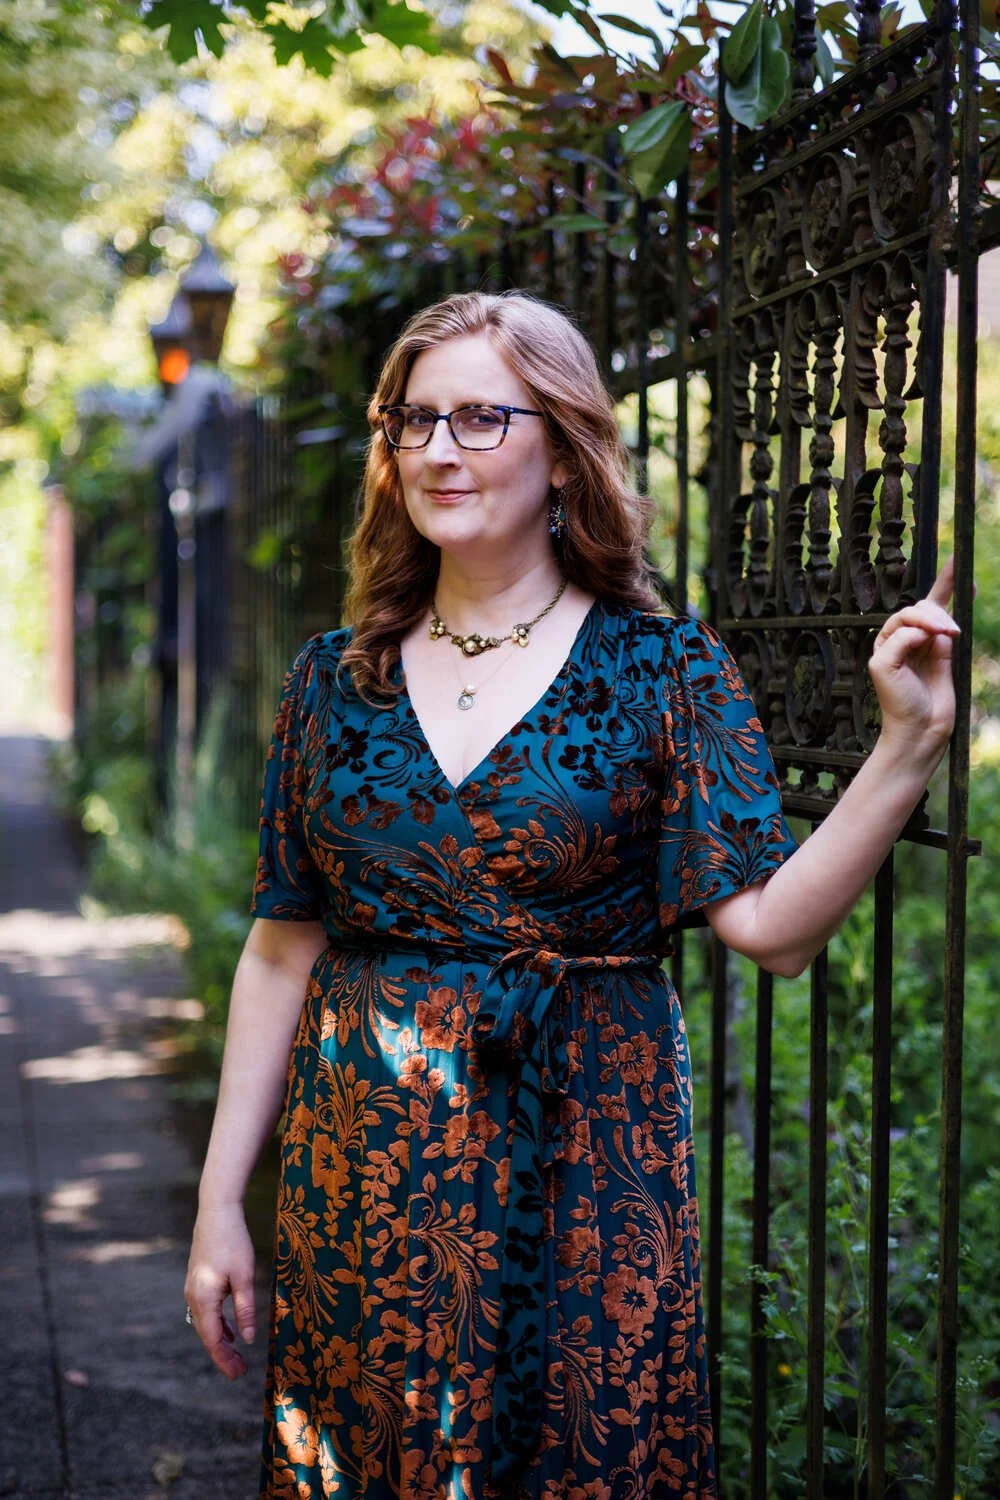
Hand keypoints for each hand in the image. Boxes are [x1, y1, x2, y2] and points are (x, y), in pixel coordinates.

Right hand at [184, 1204, 255, 1379]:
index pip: (213, 1340)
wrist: (216, 1211)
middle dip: (223, 1355)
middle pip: (206, 1335)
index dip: (225, 1360)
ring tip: (237, 1356)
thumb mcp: (244, 1276)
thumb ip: (245, 1309)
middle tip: (240, 1372)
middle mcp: (193, 1297)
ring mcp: (192, 1289)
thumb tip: (247, 1339)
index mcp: (204, 1299)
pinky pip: (205, 1312)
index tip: (238, 1375)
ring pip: (204, 1324)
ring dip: (220, 1340)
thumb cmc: (233, 1241)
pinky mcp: (197, 1281)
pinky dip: (217, 1325)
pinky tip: (230, 1330)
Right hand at [868, 557, 959, 767]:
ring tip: (949, 633)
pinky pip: (899, 636)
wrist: (924, 732)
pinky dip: (915, 637)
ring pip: (905, 617)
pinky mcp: (880, 663)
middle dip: (938, 612)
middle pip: (916, 608)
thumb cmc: (934, 703)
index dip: (944, 584)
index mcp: (915, 641)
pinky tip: (926, 644)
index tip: (958, 564)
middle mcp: (897, 643)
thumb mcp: (947, 662)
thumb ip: (943, 637)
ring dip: (930, 620)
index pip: (928, 606)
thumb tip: (948, 612)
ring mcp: (886, 652)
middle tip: (956, 629)